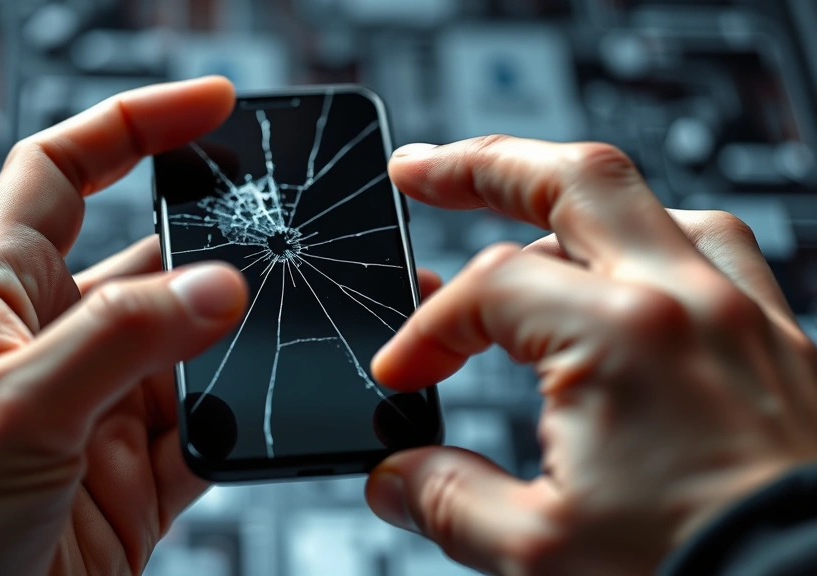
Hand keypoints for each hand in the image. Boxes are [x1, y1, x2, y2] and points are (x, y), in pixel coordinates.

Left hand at [0, 77, 249, 574]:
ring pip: (193, 348)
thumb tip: (217, 286)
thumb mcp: (14, 408)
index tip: (209, 106)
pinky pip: (211, 430)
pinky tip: (266, 417)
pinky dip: (245, 423)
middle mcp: (54, 343)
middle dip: (213, 243)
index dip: (133, 126)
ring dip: (238, 342)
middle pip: (150, 260)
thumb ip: (120, 340)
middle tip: (278, 227)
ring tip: (285, 326)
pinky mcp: (136, 475)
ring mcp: (100, 409)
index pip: (63, 172)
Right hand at [364, 136, 816, 574]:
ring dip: (571, 199)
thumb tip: (395, 478)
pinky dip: (654, 242)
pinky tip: (628, 271)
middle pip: (575, 179)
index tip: (403, 378)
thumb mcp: (544, 552)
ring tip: (521, 212)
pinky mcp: (782, 348)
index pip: (489, 293)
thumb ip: (449, 501)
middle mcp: (691, 304)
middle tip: (421, 172)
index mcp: (622, 338)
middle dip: (482, 166)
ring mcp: (747, 317)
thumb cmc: (707, 574)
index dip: (425, 333)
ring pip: (653, 205)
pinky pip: (716, 253)